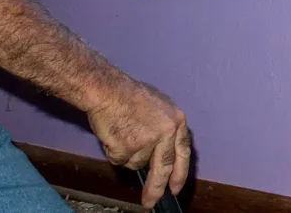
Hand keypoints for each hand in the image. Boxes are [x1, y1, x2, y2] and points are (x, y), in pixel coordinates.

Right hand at [87, 77, 190, 209]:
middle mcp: (166, 133)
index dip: (179, 173)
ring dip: (127, 155)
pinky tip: (113, 134)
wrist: (107, 90)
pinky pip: (119, 160)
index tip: (175, 188)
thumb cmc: (129, 95)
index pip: (182, 153)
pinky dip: (114, 152)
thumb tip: (163, 151)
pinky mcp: (128, 148)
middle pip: (163, 168)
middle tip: (151, 202)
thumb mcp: (160, 106)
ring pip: (136, 163)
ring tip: (122, 132)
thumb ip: (165, 129)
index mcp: (176, 121)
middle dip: (157, 188)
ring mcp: (147, 141)